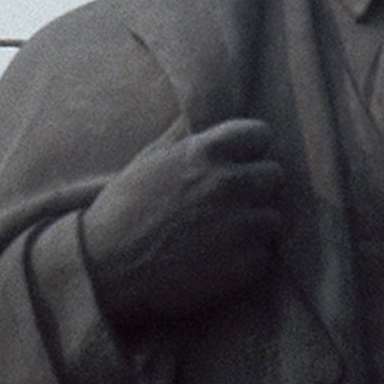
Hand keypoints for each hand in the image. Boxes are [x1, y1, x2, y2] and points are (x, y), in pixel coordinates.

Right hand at [79, 118, 285, 325]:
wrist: (108, 268)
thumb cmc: (123, 210)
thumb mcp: (148, 160)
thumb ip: (182, 136)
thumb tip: (197, 115)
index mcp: (206, 153)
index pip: (260, 133)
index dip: (249, 149)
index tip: (239, 162)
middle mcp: (230, 184)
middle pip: (275, 175)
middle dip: (256, 187)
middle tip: (230, 203)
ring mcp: (242, 225)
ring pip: (274, 217)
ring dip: (255, 225)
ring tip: (223, 235)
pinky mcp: (248, 264)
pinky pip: (264, 255)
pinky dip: (248, 259)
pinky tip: (219, 260)